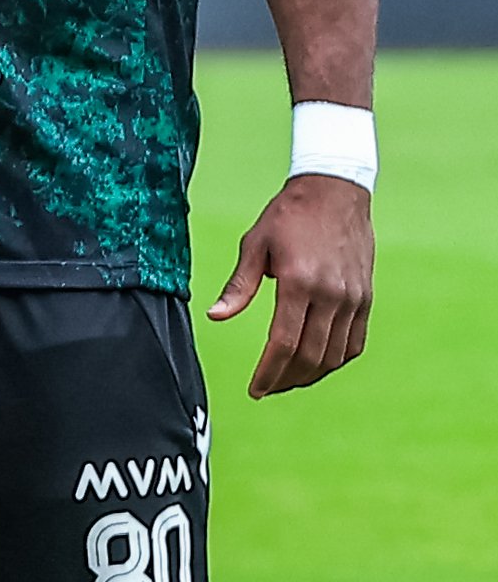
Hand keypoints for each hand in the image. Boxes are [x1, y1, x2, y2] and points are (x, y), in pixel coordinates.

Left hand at [211, 171, 371, 393]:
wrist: (335, 192)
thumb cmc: (288, 216)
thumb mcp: (254, 245)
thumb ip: (238, 286)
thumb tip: (216, 316)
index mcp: (299, 282)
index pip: (283, 343)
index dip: (268, 372)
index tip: (255, 389)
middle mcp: (331, 293)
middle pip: (309, 355)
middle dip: (285, 380)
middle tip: (266, 389)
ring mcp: (353, 297)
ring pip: (334, 354)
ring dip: (310, 375)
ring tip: (287, 382)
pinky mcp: (366, 297)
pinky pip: (354, 342)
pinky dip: (336, 360)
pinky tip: (316, 365)